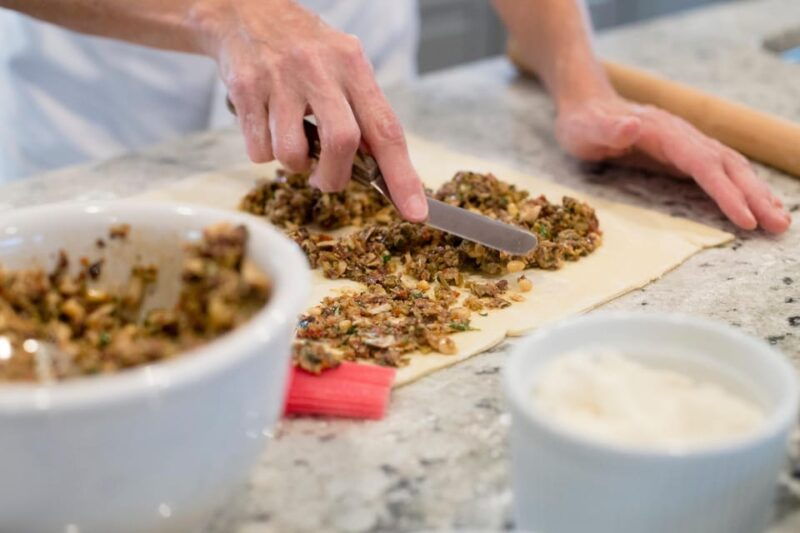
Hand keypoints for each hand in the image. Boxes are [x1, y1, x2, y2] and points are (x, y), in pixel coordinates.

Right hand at [189, 0, 427, 220]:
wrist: (245, 11)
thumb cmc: (303, 48)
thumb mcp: (343, 64)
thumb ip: (363, 109)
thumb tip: (382, 168)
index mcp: (353, 65)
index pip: (387, 129)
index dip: (402, 176)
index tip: (415, 212)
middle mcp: (320, 69)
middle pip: (341, 143)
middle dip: (335, 176)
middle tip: (326, 179)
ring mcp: (280, 78)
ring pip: (292, 153)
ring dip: (294, 165)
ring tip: (291, 144)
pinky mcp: (246, 88)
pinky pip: (258, 149)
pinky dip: (263, 153)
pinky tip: (266, 127)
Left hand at [555, 97, 790, 233]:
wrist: (586, 106)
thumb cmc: (583, 123)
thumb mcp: (585, 129)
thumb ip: (608, 129)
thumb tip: (632, 124)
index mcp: (664, 132)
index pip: (703, 164)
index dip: (725, 191)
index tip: (745, 217)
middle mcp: (683, 135)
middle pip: (727, 165)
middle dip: (755, 196)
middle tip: (779, 226)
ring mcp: (687, 143)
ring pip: (731, 167)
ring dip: (757, 193)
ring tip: (781, 219)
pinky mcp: (686, 153)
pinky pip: (722, 170)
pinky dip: (744, 187)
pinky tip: (757, 204)